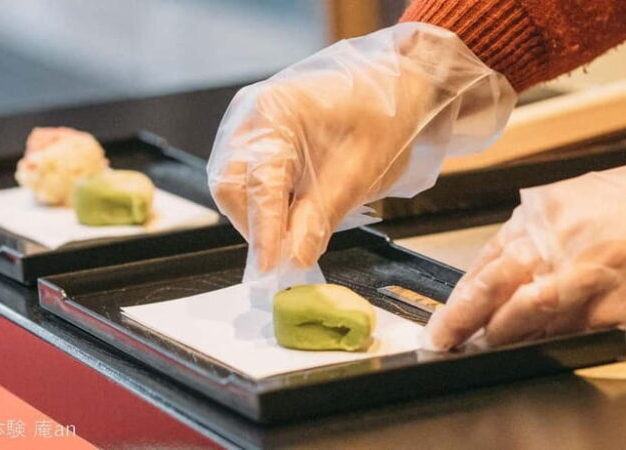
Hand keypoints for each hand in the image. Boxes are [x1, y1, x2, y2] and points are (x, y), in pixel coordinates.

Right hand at [207, 23, 514, 277]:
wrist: (393, 84)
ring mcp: (246, 125)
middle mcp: (249, 116)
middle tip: (288, 254)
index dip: (264, 231)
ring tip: (296, 230)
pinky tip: (293, 209)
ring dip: (260, 216)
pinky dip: (266, 202)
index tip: (271, 267)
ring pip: (234, 187)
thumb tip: (295, 259)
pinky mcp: (253, 138)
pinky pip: (245, 179)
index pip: (259, 184)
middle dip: (257, 225)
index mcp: (274, 113)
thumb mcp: (358, 172)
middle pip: (232, 187)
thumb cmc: (381, 114)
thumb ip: (320, 217)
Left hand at [424, 157, 625, 349]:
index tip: (443, 314)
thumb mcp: (577, 199)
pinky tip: (535, 344)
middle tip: (439, 339)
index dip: (459, 292)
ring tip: (483, 344)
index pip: (485, 259)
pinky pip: (568, 332)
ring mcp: (585, 277)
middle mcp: (557, 242)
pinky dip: (547, 340)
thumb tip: (504, 263)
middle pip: (491, 285)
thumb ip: (537, 230)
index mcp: (542, 213)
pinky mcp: (615, 309)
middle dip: (458, 318)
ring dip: (500, 335)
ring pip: (525, 316)